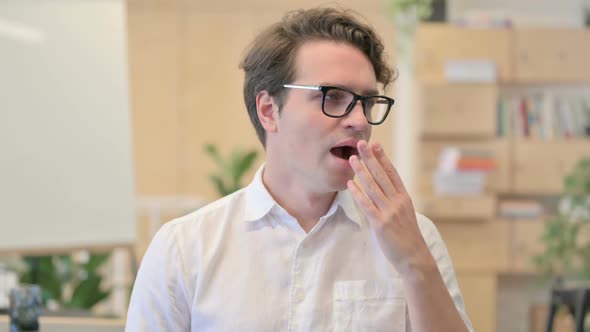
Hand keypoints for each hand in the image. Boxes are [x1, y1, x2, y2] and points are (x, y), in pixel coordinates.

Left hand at [347, 140, 434, 277]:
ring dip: (361, 171)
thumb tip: (384, 189)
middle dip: (370, 158)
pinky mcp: (380, 223)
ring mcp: (389, 212)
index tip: (376, 144)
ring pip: (373, 187)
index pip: (392, 173)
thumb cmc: (407, 237)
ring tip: (352, 159)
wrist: (414, 257)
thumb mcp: (405, 213)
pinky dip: (358, 193)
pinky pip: (367, 205)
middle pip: (381, 175)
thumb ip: (395, 200)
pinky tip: (350, 184)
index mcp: (404, 198)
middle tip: (361, 143)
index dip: (383, 158)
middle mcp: (397, 202)